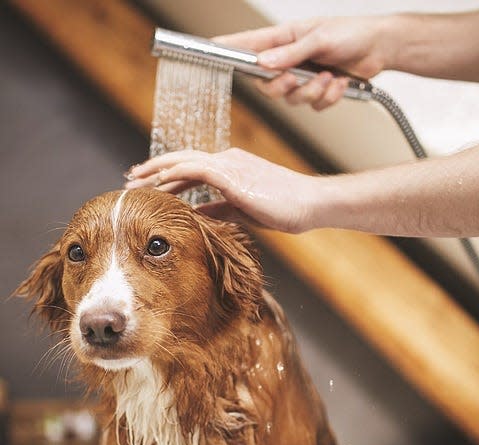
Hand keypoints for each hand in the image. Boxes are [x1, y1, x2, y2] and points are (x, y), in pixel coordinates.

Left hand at [124, 148, 319, 232]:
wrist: (309, 203)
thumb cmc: (283, 208)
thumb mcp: (243, 210)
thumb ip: (219, 208)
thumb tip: (197, 213)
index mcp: (230, 168)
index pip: (191, 167)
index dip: (167, 174)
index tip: (147, 184)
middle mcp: (227, 160)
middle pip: (181, 160)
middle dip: (153, 168)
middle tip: (131, 178)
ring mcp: (230, 165)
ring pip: (183, 161)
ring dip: (157, 170)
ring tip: (136, 179)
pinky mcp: (233, 174)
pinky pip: (197, 169)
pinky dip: (176, 173)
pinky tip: (159, 182)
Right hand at [213, 16, 391, 109]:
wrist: (380, 48)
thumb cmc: (352, 33)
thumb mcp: (320, 38)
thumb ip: (291, 54)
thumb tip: (264, 64)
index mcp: (284, 39)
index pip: (249, 45)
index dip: (228, 48)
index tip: (209, 47)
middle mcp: (289, 60)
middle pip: (267, 85)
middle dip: (283, 88)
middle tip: (296, 79)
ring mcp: (302, 77)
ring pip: (291, 100)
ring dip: (312, 92)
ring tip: (330, 76)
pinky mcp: (317, 91)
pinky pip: (313, 106)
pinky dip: (327, 97)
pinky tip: (340, 83)